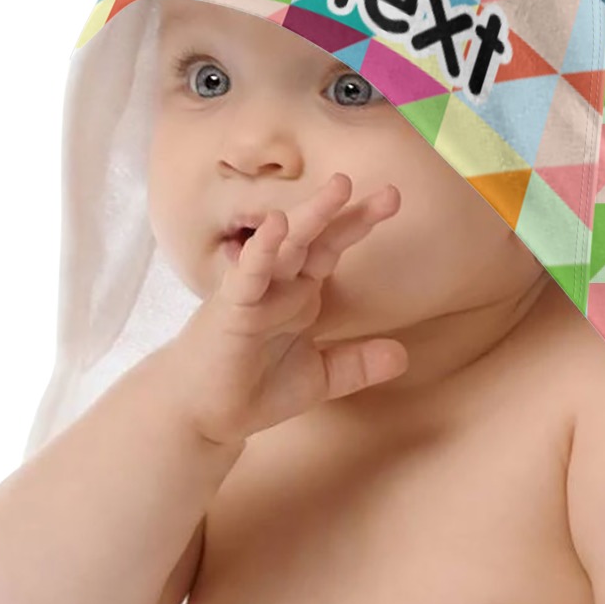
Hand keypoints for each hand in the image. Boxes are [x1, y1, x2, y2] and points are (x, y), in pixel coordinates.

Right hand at [169, 171, 405, 444]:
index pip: (332, 248)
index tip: (392, 199)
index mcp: (300, 293)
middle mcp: (279, 285)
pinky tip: (277, 225)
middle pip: (316, 238)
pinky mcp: (231, 308)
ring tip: (340, 188)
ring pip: (285, 247)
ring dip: (311, 217)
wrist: (202, 415)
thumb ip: (357, 365)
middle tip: (391, 193)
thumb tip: (402, 356)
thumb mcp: (320, 377)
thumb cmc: (253, 388)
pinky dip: (261, 250)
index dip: (358, 224)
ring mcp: (254, 292)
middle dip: (346, 212)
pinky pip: (248, 275)